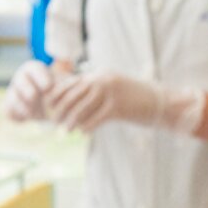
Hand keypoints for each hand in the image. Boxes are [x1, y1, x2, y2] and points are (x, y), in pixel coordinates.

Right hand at [4, 60, 66, 122]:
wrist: (46, 105)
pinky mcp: (11, 107)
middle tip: (34, 96)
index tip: (48, 86)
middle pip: (20, 80)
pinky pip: (9, 111)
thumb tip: (80, 82)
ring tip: (30, 112)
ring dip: (20, 104)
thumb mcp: (65, 84)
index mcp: (34, 69)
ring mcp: (15, 93)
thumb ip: (69, 83)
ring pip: (12, 96)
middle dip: (26, 88)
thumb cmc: (58, 90)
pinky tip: (26, 118)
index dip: (39, 76)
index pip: (34, 68)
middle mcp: (22, 79)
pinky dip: (16, 115)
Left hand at [45, 71, 203, 134]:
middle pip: (74, 94)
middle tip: (53, 121)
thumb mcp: (114, 90)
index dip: (58, 94)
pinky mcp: (119, 107)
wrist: (160, 101)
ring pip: (83, 107)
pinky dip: (88, 126)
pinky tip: (83, 133)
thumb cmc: (135, 99)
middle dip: (61, 108)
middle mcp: (104, 80)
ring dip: (72, 120)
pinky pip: (98, 118)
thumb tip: (75, 102)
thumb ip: (96, 92)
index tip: (47, 105)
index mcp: (100, 75)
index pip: (72, 82)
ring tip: (65, 131)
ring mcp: (112, 92)